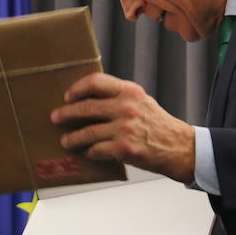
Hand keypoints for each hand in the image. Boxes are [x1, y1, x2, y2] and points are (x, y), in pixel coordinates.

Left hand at [51, 73, 195, 181]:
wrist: (179, 147)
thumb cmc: (159, 125)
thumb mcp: (142, 102)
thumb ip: (119, 97)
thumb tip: (89, 98)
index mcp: (129, 92)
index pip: (96, 82)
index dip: (77, 88)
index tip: (68, 96)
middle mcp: (126, 107)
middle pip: (85, 107)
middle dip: (66, 113)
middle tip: (56, 117)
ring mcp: (124, 128)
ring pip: (87, 132)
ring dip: (72, 137)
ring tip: (66, 140)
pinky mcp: (124, 148)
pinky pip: (96, 149)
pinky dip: (89, 152)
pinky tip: (87, 152)